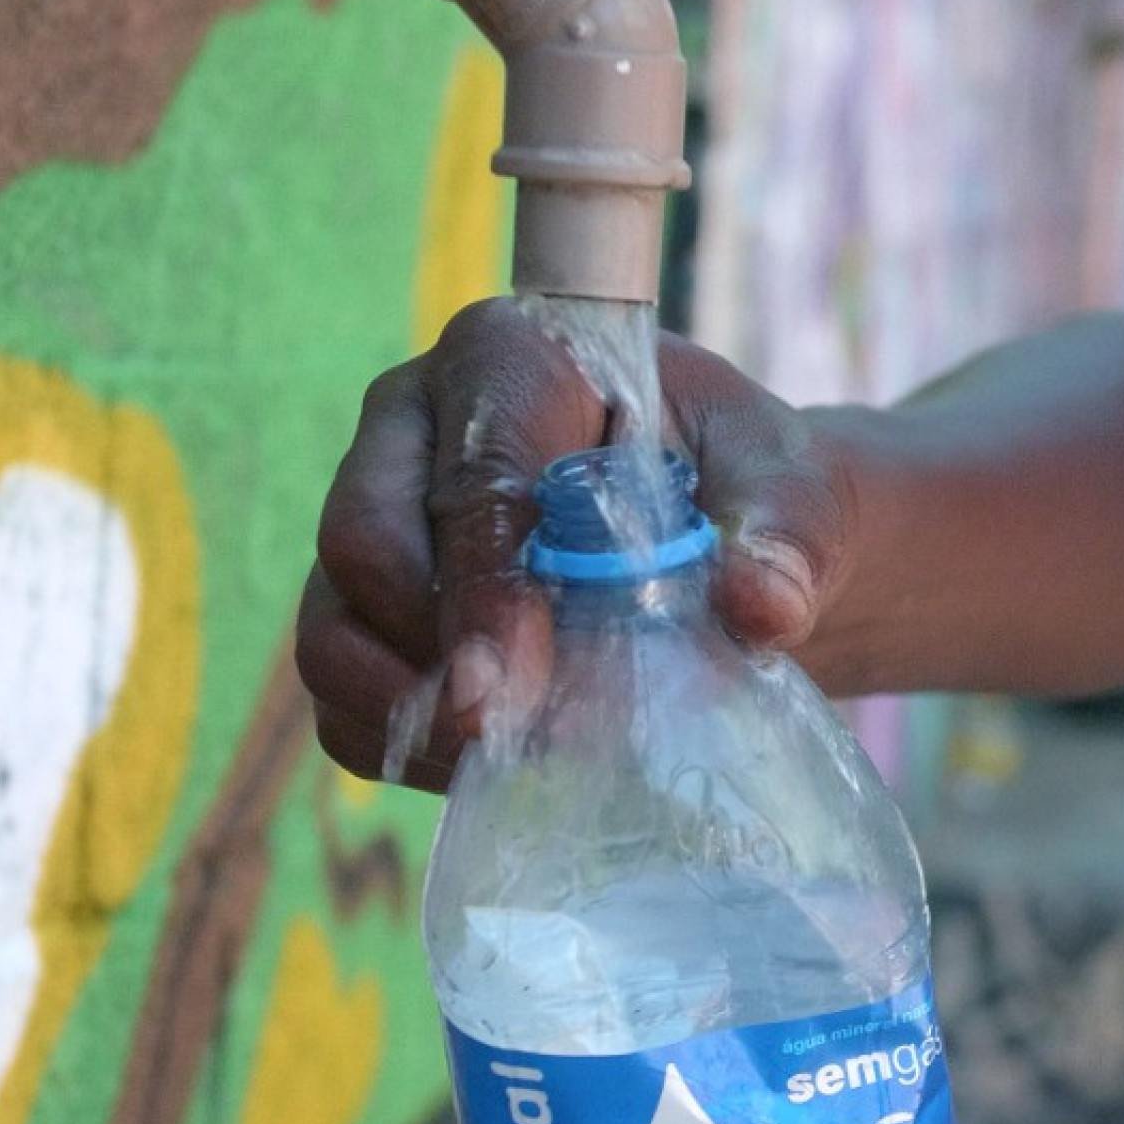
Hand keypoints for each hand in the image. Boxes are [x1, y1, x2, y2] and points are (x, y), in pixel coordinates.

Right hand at [296, 299, 855, 786]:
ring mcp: (376, 523)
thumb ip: (787, 532)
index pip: (470, 470)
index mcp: (507, 359)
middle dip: (435, 651)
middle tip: (513, 729)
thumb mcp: (791, 487)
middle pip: (361, 541)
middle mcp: (413, 430)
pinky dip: (405, 748)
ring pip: (332, 629)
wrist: (727, 544)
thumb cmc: (744, 488)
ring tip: (512, 752)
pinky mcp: (367, 615)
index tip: (511, 683)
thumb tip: (763, 606)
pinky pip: (339, 699)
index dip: (480, 585)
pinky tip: (496, 763)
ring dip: (411, 713)